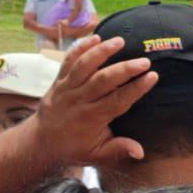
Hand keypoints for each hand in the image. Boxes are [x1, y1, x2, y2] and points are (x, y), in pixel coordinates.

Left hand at [31, 36, 157, 166]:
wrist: (40, 141)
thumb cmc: (73, 147)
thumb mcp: (96, 154)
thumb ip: (118, 150)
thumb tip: (140, 152)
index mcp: (92, 118)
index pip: (118, 100)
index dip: (136, 88)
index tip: (152, 77)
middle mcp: (79, 101)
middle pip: (103, 80)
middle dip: (125, 69)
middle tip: (144, 61)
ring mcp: (67, 88)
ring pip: (84, 66)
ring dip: (102, 52)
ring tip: (120, 41)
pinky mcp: (58, 80)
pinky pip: (68, 61)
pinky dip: (80, 48)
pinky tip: (95, 37)